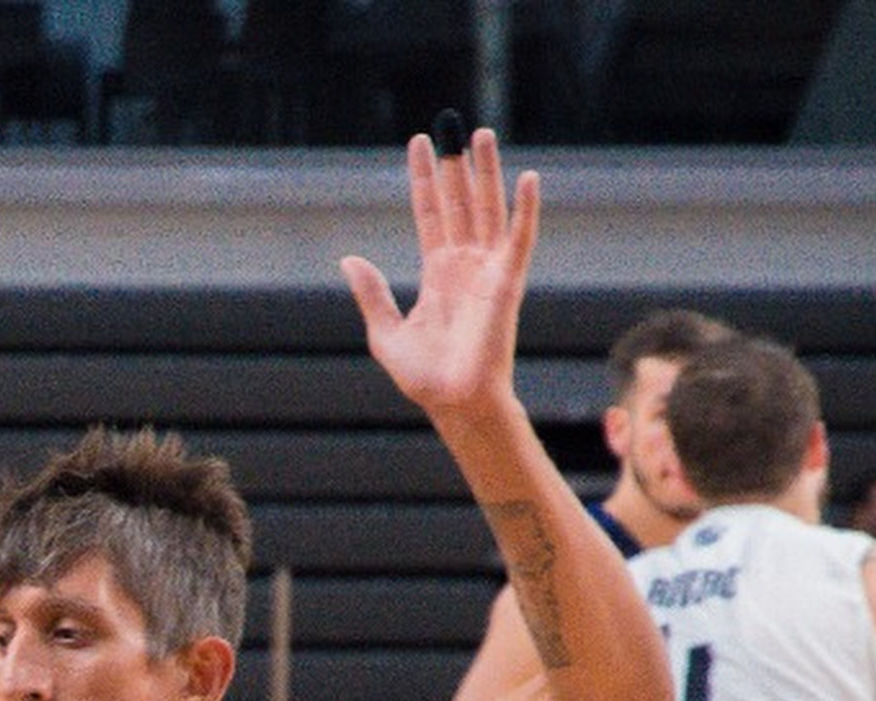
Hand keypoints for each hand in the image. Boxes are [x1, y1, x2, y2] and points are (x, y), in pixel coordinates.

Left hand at [339, 125, 538, 419]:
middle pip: (459, 201)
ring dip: (486, 172)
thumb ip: (371, 294)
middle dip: (454, 163)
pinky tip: (526, 178)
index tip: (418, 143)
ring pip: (487, 209)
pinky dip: (525, 209)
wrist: (454, 403)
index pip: (429, 213)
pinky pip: (520, 238)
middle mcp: (465, 265)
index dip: (424, 179)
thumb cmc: (425, 379)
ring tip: (481, 134)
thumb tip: (349, 259)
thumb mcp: (385, 333)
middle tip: (449, 122)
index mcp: (437, 273)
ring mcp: (488, 271)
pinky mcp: (508, 282)